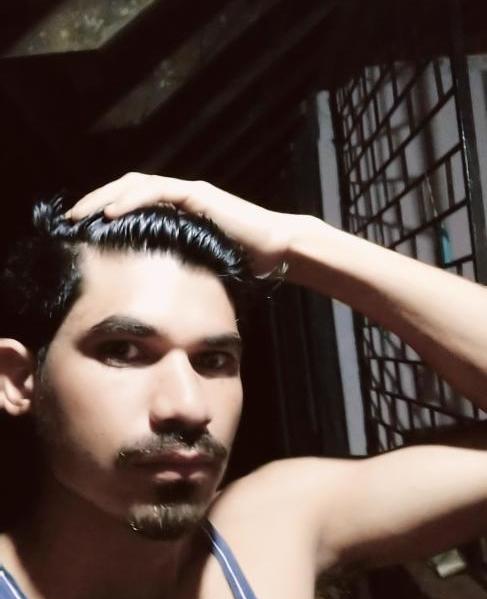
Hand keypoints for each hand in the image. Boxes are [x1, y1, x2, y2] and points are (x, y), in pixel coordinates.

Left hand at [66, 172, 297, 274]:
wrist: (275, 249)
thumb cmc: (242, 261)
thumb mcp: (198, 263)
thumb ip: (174, 263)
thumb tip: (149, 286)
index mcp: (175, 211)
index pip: (131, 203)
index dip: (103, 211)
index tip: (80, 229)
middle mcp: (178, 196)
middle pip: (125, 188)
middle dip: (94, 201)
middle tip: (69, 219)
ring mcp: (187, 192)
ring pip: (134, 184)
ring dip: (103, 197)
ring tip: (80, 215)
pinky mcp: (197, 194)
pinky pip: (156, 191)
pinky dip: (130, 200)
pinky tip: (110, 214)